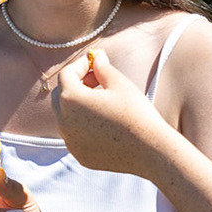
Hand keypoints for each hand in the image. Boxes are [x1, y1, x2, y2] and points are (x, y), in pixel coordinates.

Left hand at [52, 48, 171, 175]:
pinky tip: (105, 123)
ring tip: (103, 100)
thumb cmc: (136, 113)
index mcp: (71, 99)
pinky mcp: (79, 154)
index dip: (80, 65)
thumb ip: (102, 68)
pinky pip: (75, 135)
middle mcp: (63, 122)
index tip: (95, 63)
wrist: (150, 150)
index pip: (66, 75)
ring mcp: (70, 141)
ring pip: (66, 117)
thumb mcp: (119, 83)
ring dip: (79, 105)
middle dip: (76, 84)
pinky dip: (83, 126)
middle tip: (98, 79)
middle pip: (61, 95)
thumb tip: (96, 57)